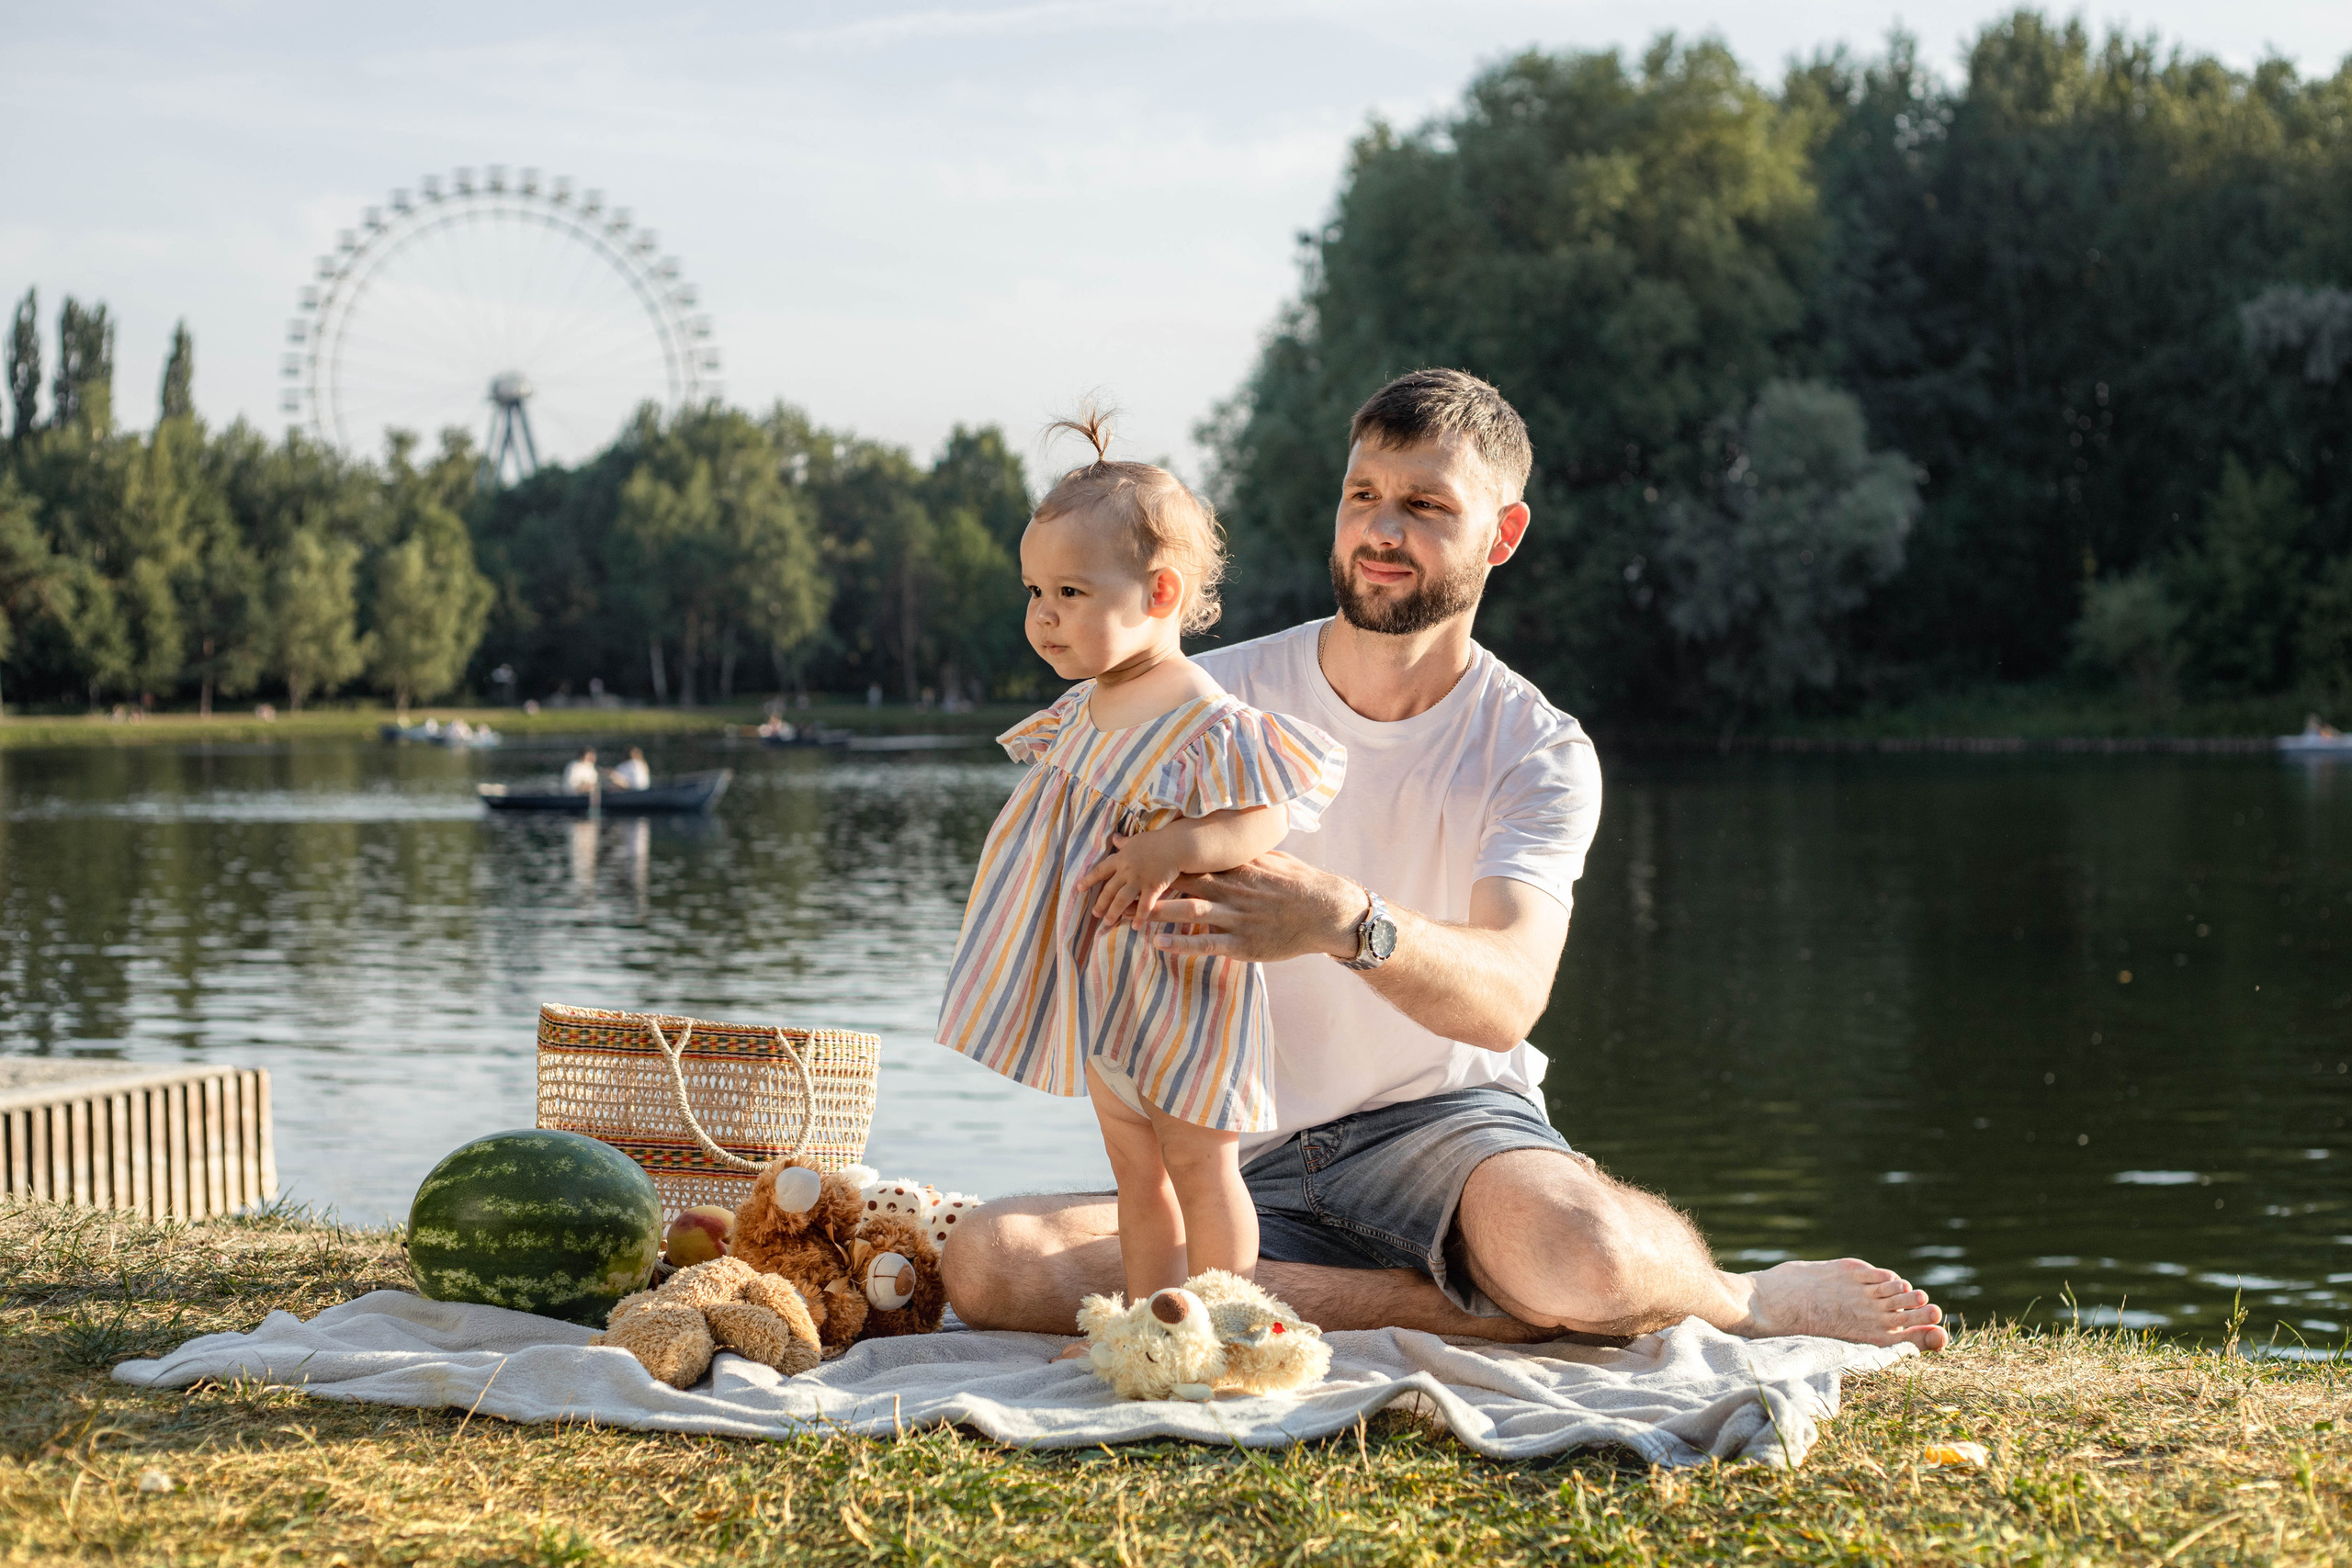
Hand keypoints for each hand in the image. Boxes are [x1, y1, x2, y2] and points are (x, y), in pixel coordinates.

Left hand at [1074, 831, 1185, 929]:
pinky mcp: (1153, 887)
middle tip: (1094, 914)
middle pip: (1109, 889)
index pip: (1100, 870)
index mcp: (1121, 858)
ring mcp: (1139, 879)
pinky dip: (1139, 917)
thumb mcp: (1136, 840)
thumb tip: (1114, 837)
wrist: (1176, 844)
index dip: (1088, 880)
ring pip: (1122, 899)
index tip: (1078, 889)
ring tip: (1108, 922)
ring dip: (1114, 912)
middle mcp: (1126, 870)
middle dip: (1100, 903)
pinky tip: (1135, 926)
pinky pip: (1144, 905)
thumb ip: (1123, 842)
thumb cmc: (1158, 841)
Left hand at [1142, 851, 1364, 962]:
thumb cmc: (1299, 883)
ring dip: (1155, 913)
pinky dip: (1181, 943)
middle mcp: (1229, 890)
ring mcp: (1235, 917)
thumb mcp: (1270, 859)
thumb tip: (1229, 838)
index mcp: (1233, 869)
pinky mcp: (1243, 944)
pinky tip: (1157, 944)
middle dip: (1146, 884)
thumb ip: (1244, 852)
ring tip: (1125, 916)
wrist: (1326, 911)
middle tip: (1113, 884)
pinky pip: (1207, 943)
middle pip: (1179, 884)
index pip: (1186, 859)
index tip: (1125, 849)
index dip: (1154, 855)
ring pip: (1188, 911)